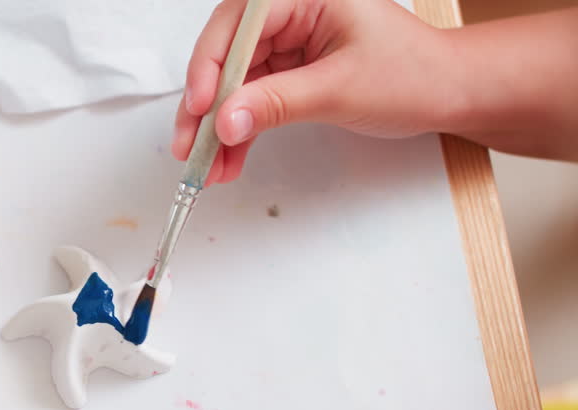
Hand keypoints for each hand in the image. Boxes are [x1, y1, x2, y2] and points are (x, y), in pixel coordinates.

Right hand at [171, 0, 454, 183]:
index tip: (201, 108)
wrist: (448, 93)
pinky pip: (251, 100)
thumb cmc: (415, 73)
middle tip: (189, 145)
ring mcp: (288, 43)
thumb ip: (277, 103)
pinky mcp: (289, 72)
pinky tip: (228, 159)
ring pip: (233, 84)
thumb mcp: (340, 89)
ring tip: (206, 165)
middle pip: (226, 56)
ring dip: (217, 127)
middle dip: (206, 105)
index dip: (211, 66)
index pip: (238, 25)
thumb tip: (225, 122)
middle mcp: (291, 13)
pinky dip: (238, 131)